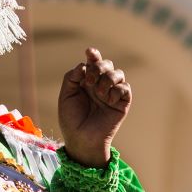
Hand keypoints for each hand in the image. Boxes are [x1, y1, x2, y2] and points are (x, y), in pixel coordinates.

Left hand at [58, 48, 131, 166]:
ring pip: (118, 73)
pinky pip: (125, 88)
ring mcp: (112, 94)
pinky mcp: (122, 104)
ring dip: (108, 78)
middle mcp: (101, 85)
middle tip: (89, 81)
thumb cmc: (71, 120)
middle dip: (99, 67)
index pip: (93, 63)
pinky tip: (108, 99)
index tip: (89, 52)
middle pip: (107, 64)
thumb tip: (83, 65)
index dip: (94, 55)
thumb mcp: (66, 96)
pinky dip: (117, 89)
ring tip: (98, 93)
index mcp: (87, 81)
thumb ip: (71, 78)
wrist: (81, 139)